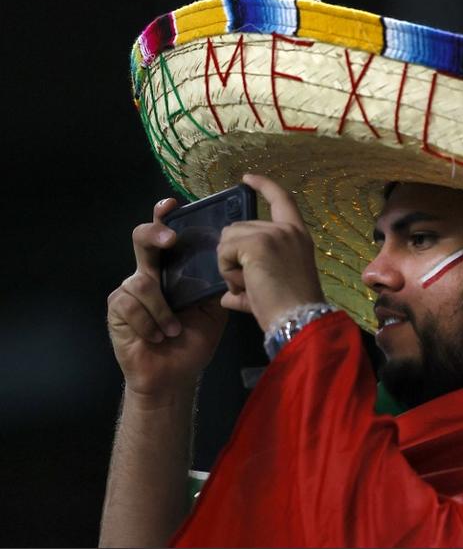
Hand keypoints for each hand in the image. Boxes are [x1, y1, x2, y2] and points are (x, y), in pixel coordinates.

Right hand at [107, 198, 227, 403]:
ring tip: (173, 330)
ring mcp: (131, 290)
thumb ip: (215, 283)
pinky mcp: (117, 308)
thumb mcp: (213, 309)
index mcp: (174, 270)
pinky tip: (156, 336)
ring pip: (143, 281)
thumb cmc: (194, 340)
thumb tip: (227, 259)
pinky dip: (149, 323)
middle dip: (155, 233)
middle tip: (170, 239)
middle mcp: (150, 274)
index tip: (172, 204)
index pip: (167, 236)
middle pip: (142, 239)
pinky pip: (132, 304)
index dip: (164, 216)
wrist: (174, 375)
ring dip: (162, 310)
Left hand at [217, 174, 324, 331]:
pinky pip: (225, 251)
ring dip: (229, 265)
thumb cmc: (291, 308)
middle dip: (233, 255)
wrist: (299, 320)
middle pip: (238, 227)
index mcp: (297, 234)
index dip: (263, 185)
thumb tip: (225, 296)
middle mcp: (286, 229)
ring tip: (248, 285)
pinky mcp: (256, 244)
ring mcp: (272, 234)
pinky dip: (227, 270)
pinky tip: (244, 284)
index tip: (247, 178)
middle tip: (249, 283)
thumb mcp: (273, 285)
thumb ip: (250, 282)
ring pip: (228, 239)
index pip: (281, 199)